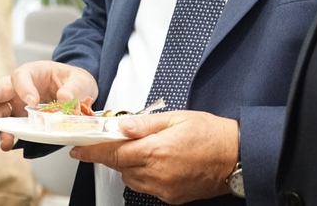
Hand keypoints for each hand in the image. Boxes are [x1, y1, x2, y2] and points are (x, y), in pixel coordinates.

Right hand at [0, 61, 97, 149]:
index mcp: (35, 72)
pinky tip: (6, 143)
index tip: (31, 102)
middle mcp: (22, 87)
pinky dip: (5, 135)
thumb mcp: (81, 80)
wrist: (77, 95)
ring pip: (0, 110)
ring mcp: (18, 104)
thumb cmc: (74, 82)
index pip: (22, 75)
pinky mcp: (20, 120)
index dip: (24, 88)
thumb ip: (74, 88)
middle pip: (0, 89)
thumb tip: (64, 97)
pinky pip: (9, 127)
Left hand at [69, 110, 237, 203]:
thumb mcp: (176, 118)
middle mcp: (158, 173)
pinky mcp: (172, 198)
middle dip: (114, 153)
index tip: (78, 149)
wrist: (237, 157)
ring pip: (131, 178)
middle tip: (115, 139)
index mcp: (156, 150)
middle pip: (119, 166)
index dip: (92, 152)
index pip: (113, 153)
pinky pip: (146, 187)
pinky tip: (157, 162)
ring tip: (146, 148)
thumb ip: (144, 123)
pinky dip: (143, 175)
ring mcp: (164, 189)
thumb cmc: (211, 134)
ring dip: (129, 164)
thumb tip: (120, 125)